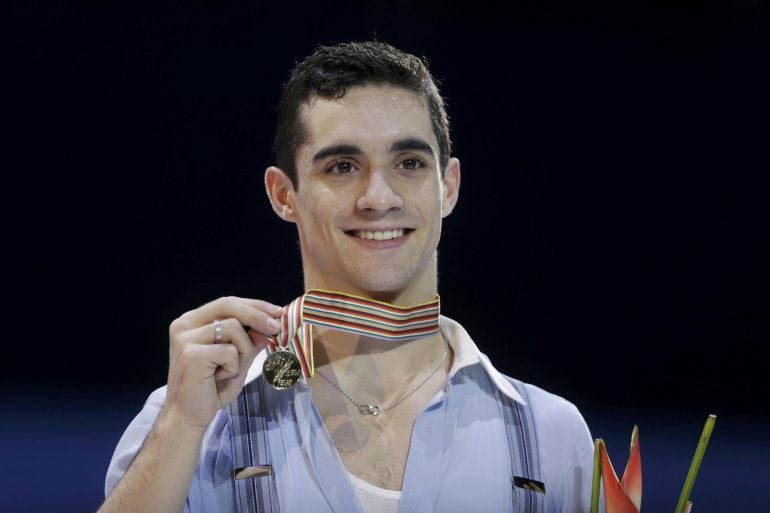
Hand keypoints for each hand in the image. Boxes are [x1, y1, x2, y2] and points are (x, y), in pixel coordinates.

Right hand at [162, 296, 282, 428]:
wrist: (188, 416)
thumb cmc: (210, 388)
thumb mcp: (237, 360)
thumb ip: (249, 342)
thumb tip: (268, 326)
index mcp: (192, 321)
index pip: (228, 303)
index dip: (255, 305)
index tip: (277, 311)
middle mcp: (185, 324)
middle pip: (229, 306)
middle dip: (258, 315)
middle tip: (276, 327)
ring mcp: (185, 337)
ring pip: (234, 328)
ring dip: (242, 351)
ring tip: (229, 369)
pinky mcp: (191, 353)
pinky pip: (229, 350)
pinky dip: (232, 366)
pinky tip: (217, 377)